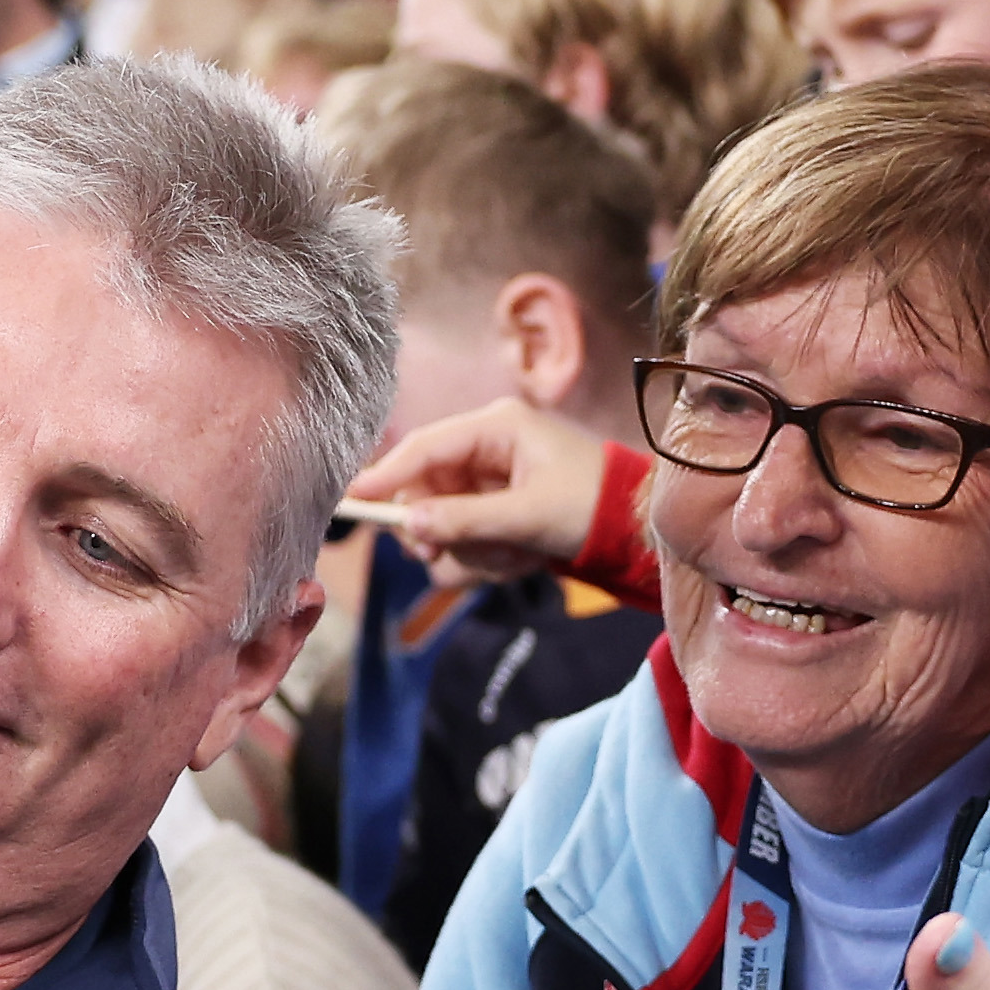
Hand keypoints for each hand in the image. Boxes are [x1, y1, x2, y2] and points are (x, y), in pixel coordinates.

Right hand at [346, 399, 626, 587]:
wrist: (634, 531)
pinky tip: (519, 561)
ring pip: (442, 524)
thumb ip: (467, 520)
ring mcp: (487, 483)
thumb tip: (414, 524)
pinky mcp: (492, 511)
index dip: (387, 474)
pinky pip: (463, 542)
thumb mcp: (529, 515)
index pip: (425, 448)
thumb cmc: (590, 506)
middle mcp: (485, 450)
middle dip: (439, 531)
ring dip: (470, 552)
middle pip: (425, 492)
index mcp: (496, 428)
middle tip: (441, 556)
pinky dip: (484, 561)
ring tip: (513, 558)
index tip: (355, 500)